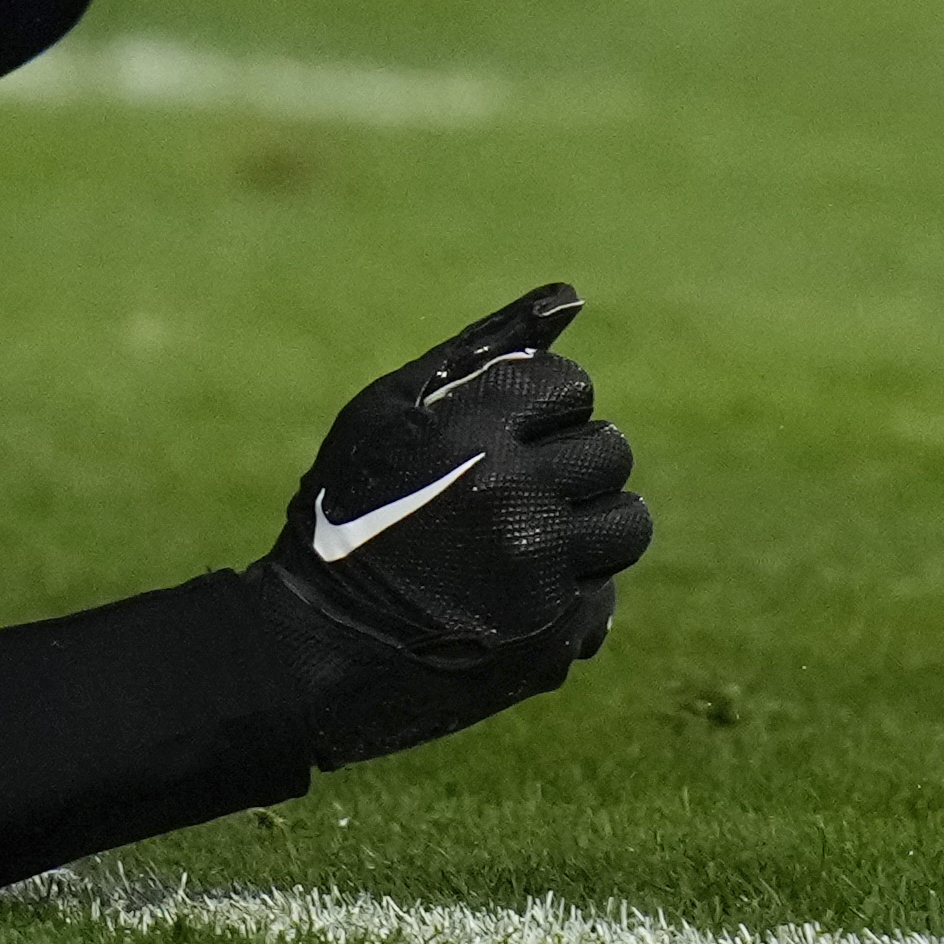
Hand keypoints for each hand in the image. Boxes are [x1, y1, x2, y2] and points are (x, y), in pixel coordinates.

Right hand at [246, 285, 650, 765]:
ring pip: (628, 524)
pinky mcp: (555, 638)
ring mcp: (540, 577)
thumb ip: (484, 348)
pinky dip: (570, 589)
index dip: (539, 408)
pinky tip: (513, 594)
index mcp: (476, 432)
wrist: (314, 647)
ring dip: (590, 523)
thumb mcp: (391, 409)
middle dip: (572, 461)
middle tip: (521, 486)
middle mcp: (516, 502)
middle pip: (611, 451)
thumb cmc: (348, 508)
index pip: (572, 387)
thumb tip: (570, 296)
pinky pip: (604, 592)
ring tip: (534, 535)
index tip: (503, 433)